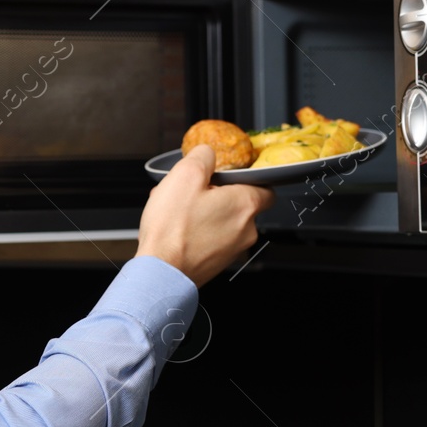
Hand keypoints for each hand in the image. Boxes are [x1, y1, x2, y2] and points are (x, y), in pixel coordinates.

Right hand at [134, 144, 273, 286]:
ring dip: (204, 212)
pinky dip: (199, 231)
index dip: (248, 177)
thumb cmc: (173, 230)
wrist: (160, 273)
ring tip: (176, 211)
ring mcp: (233, 250)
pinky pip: (213, 239)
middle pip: (240, 203)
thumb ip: (202, 157)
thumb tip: (207, 153)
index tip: (229, 175)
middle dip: (216, 194)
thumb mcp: (184, 176)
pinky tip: (176, 229)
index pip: (266, 187)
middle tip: (191, 192)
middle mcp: (247, 230)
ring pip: (224, 221)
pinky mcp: (218, 263)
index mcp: (245, 204)